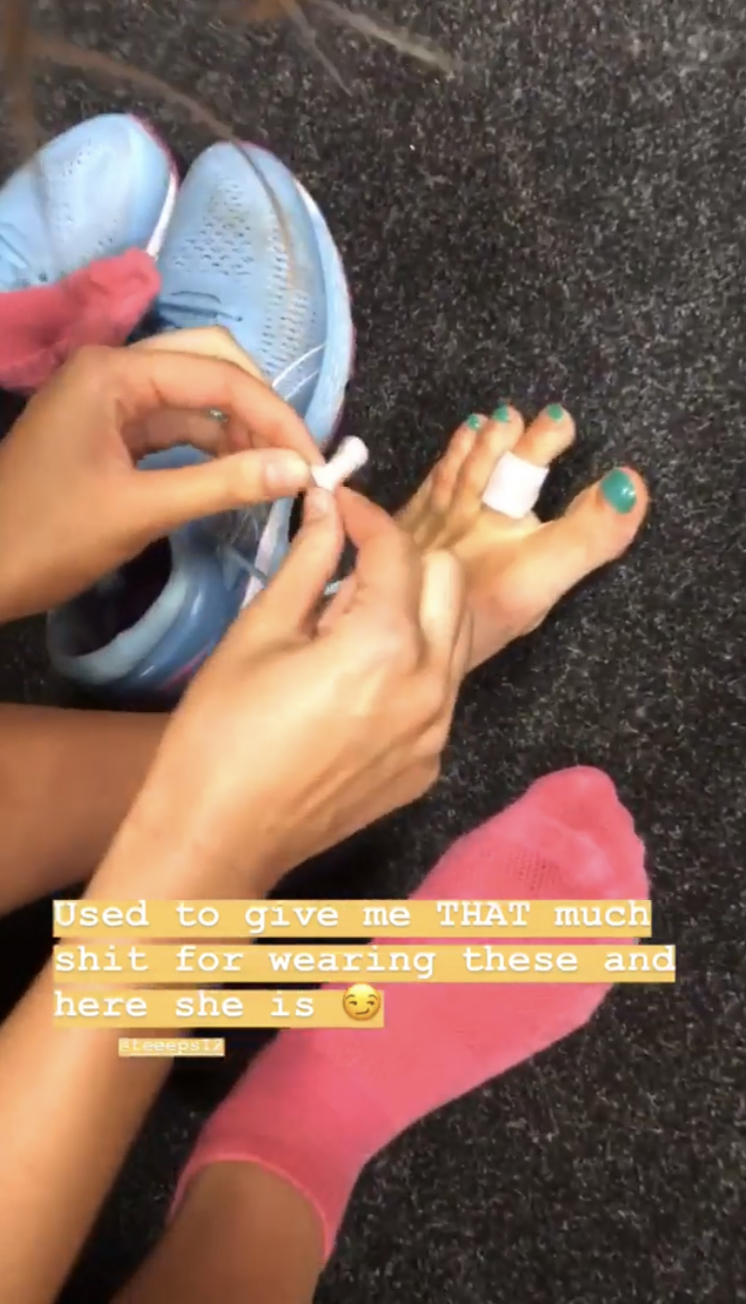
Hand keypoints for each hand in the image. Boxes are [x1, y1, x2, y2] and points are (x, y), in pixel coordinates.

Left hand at [0, 341, 320, 621]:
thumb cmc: (48, 537)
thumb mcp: (141, 511)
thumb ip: (223, 485)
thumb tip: (299, 470)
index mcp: (115, 373)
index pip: (221, 376)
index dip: (276, 418)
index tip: (316, 465)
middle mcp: (114, 370)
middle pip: (212, 365)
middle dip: (260, 410)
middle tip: (297, 461)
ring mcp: (110, 398)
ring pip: (196, 397)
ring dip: (239, 430)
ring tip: (277, 475)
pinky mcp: (109, 430)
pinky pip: (174, 424)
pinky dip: (210, 447)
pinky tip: (238, 477)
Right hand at [105, 487, 471, 897]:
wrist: (219, 834)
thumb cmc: (221, 732)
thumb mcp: (259, 633)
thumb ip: (308, 562)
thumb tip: (327, 507)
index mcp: (385, 644)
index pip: (398, 549)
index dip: (365, 515)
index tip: (338, 504)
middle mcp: (430, 685)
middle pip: (449, 582)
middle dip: (403, 560)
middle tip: (347, 571)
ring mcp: (436, 733)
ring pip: (456, 637)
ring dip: (417, 612)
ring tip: (353, 628)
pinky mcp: (428, 766)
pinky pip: (440, 693)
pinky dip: (411, 671)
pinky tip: (356, 688)